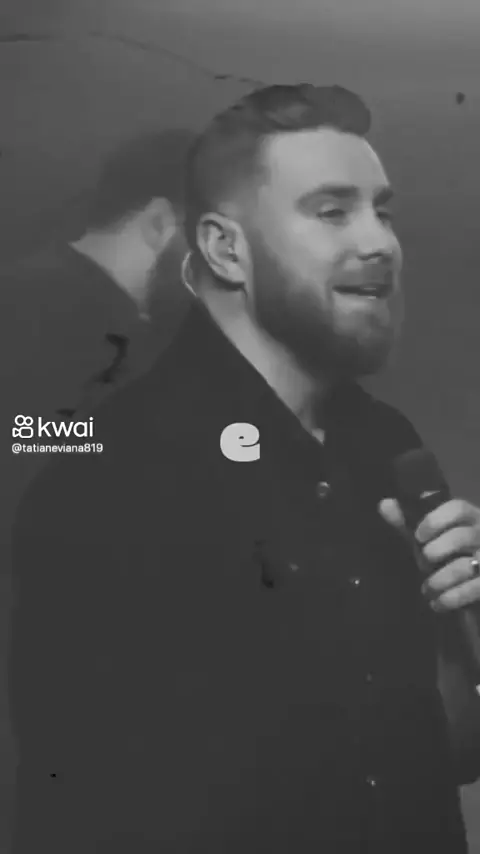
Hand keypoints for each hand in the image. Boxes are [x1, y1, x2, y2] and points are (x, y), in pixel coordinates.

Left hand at [379, 498, 479, 612]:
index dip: (435, 521)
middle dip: (435, 552)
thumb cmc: (448, 556)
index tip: (418, 536)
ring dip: (438, 580)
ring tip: (426, 590)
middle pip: (462, 536)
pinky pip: (472, 589)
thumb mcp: (429, 539)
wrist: (473, 588)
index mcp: (470, 518)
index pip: (457, 508)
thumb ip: (408, 523)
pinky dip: (450, 598)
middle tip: (423, 565)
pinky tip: (437, 604)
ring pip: (463, 566)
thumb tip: (384, 503)